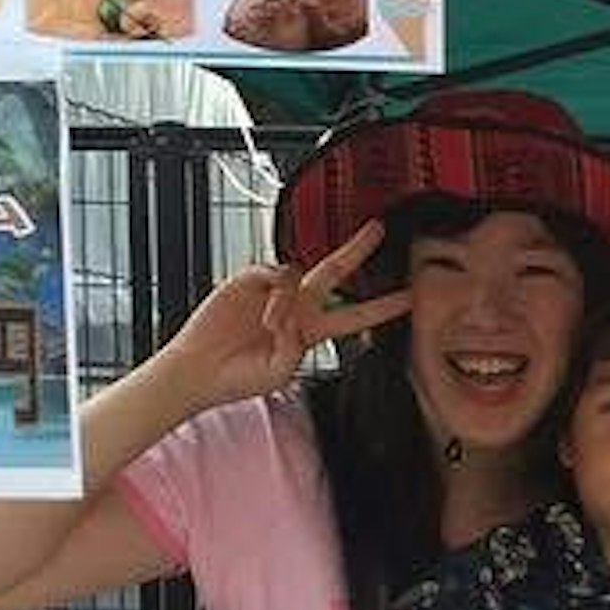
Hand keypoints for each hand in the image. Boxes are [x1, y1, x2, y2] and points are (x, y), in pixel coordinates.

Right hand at [157, 220, 407, 414]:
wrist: (201, 370)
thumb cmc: (239, 377)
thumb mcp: (280, 372)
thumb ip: (296, 349)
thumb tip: (295, 321)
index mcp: (311, 330)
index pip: (355, 314)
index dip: (383, 306)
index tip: (409, 297)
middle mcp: (297, 306)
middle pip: (335, 271)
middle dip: (357, 250)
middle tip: (377, 232)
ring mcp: (273, 291)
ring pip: (299, 274)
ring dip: (290, 302)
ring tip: (272, 326)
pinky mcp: (248, 281)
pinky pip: (274, 274)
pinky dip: (274, 295)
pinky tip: (266, 316)